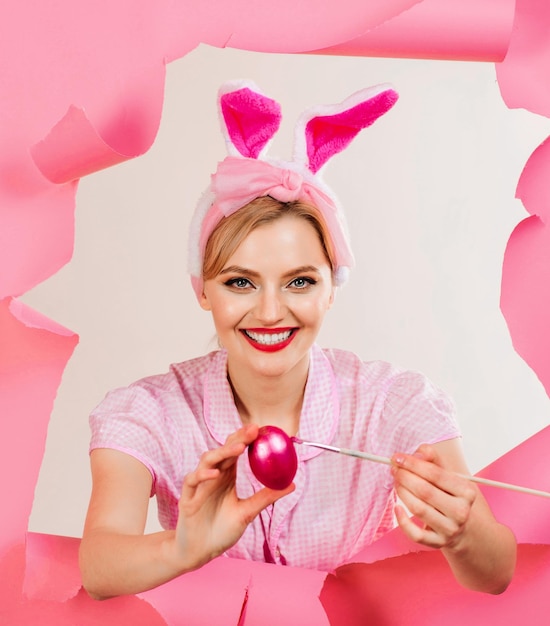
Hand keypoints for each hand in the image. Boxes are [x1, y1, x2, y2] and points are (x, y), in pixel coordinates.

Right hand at [173, 424, 294, 569]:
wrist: (200, 552)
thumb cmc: (222, 531)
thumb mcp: (248, 512)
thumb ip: (266, 497)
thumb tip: (292, 484)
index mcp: (226, 476)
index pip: (235, 451)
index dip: (245, 438)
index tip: (260, 429)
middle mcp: (212, 476)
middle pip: (223, 450)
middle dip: (237, 439)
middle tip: (253, 430)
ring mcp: (199, 485)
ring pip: (207, 460)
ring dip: (222, 452)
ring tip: (238, 448)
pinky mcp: (188, 498)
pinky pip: (192, 481)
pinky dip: (202, 475)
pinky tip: (215, 474)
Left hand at [391, 444, 476, 549]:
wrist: (463, 528)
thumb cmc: (450, 495)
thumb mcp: (447, 473)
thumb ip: (432, 457)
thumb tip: (415, 454)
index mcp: (466, 491)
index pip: (436, 474)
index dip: (413, 464)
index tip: (397, 458)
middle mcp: (460, 512)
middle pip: (425, 491)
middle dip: (405, 477)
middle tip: (394, 470)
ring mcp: (450, 529)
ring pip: (418, 509)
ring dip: (402, 492)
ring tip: (396, 483)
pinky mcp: (438, 543)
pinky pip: (416, 534)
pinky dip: (402, 521)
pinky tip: (397, 507)